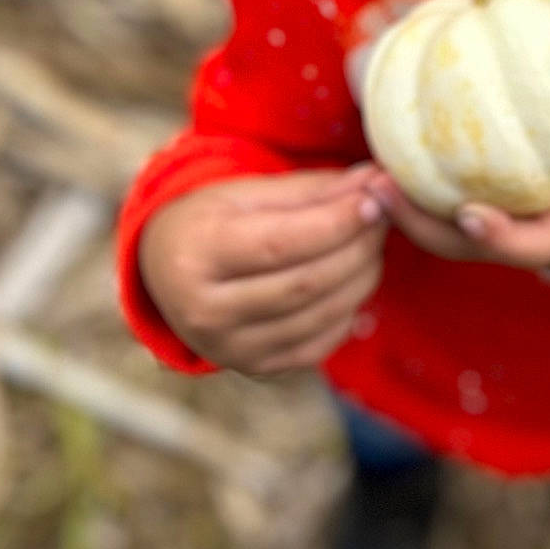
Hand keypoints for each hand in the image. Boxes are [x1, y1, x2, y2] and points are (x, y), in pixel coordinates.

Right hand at [137, 166, 388, 376]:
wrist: (165, 273)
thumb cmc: (211, 221)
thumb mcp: (247, 193)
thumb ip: (312, 190)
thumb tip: (375, 180)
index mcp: (197, 256)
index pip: (280, 244)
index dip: (336, 223)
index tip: (374, 199)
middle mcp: (205, 312)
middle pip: (306, 283)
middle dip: (358, 247)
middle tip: (384, 216)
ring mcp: (229, 349)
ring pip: (320, 315)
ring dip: (362, 277)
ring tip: (373, 244)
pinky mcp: (254, 368)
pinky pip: (320, 344)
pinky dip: (348, 310)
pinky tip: (353, 280)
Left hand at [366, 53, 549, 300]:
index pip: (532, 243)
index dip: (499, 235)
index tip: (468, 213)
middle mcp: (537, 239)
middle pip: (466, 249)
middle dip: (418, 226)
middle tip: (375, 184)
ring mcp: (516, 238)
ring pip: (450, 240)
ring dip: (406, 214)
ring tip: (363, 174)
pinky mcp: (505, 229)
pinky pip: (454, 220)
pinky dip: (421, 200)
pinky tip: (390, 161)